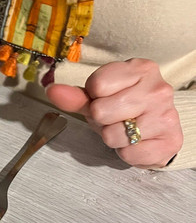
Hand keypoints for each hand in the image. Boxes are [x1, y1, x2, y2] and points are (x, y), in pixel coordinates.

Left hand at [46, 59, 182, 167]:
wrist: (157, 130)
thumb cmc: (124, 108)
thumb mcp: (98, 97)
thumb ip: (75, 96)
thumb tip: (53, 91)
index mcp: (140, 69)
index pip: (97, 84)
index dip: (93, 96)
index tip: (105, 98)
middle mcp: (158, 89)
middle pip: (101, 111)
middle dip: (101, 120)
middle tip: (114, 118)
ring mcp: (166, 116)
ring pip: (112, 135)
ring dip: (112, 137)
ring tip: (124, 129)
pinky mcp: (170, 142)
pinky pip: (128, 154)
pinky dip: (126, 153)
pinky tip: (136, 143)